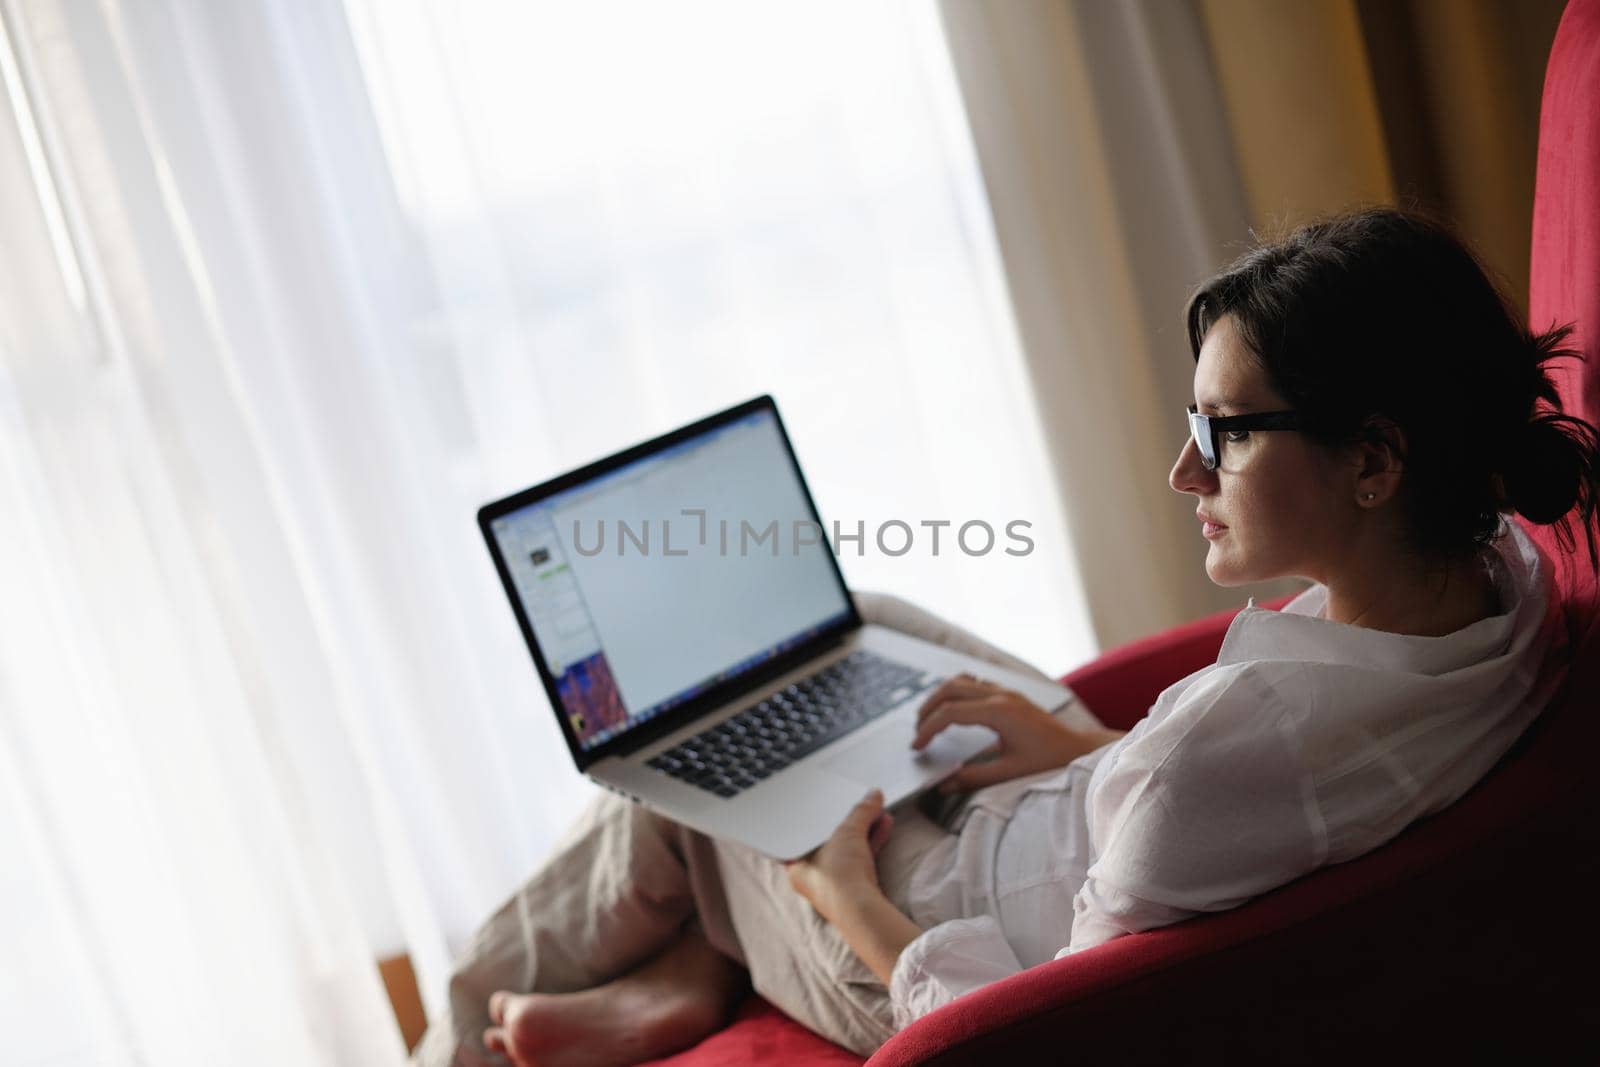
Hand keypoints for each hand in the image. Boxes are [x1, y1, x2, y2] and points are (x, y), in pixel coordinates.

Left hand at [785, 789, 894, 923]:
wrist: (860, 910)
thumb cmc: (838, 874)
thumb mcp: (847, 832)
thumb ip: (860, 812)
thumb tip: (873, 795)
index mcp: (795, 865)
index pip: (803, 835)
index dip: (818, 818)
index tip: (830, 805)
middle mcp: (812, 878)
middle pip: (830, 842)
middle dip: (849, 822)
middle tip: (860, 805)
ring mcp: (834, 885)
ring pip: (849, 851)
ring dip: (865, 831)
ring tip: (878, 811)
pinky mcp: (854, 890)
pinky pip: (862, 861)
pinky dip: (872, 844)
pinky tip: (885, 826)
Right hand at [912, 672, 1093, 791]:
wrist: (1078, 749)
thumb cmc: (1049, 761)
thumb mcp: (1010, 773)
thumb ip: (973, 777)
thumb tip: (943, 785)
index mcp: (999, 711)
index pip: (951, 713)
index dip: (928, 729)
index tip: (916, 747)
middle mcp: (1001, 695)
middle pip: (950, 689)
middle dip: (928, 708)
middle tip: (917, 732)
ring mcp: (1006, 691)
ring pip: (961, 681)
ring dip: (940, 696)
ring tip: (928, 719)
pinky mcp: (1009, 694)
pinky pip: (975, 683)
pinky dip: (957, 692)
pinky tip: (952, 709)